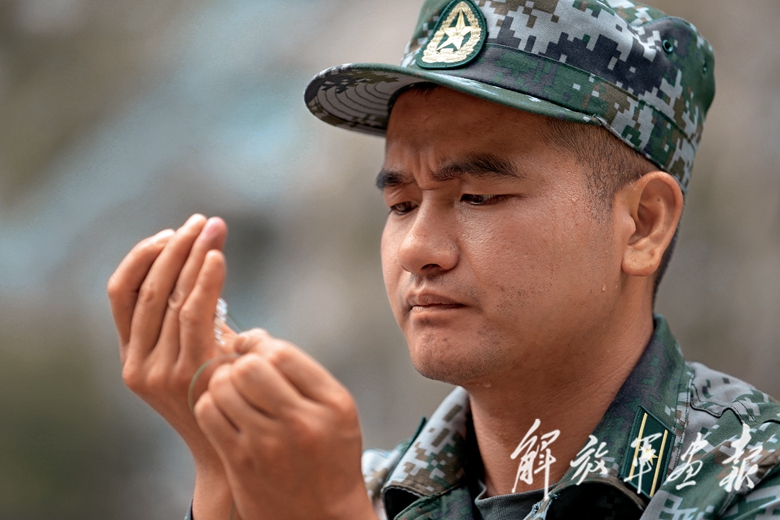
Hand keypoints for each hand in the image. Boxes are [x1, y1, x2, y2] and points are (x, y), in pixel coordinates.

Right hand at [107, 214, 235, 515]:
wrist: (228, 446)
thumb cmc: (220, 393)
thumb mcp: (197, 353)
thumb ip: (192, 317)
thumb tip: (207, 258)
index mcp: (130, 355)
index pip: (120, 292)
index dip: (142, 256)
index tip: (170, 233)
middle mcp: (136, 362)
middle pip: (147, 288)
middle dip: (174, 247)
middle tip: (201, 221)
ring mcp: (159, 371)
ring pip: (170, 297)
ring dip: (193, 256)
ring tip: (213, 229)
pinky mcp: (187, 374)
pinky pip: (194, 314)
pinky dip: (205, 281)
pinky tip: (217, 258)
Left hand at [194, 330, 377, 519]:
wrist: (323, 519)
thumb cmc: (329, 456)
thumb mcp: (337, 412)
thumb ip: (304, 375)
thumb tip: (255, 339)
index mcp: (332, 404)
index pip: (283, 354)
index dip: (259, 343)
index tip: (253, 347)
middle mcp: (302, 423)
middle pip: (249, 367)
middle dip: (239, 360)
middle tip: (240, 368)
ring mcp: (269, 446)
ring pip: (222, 386)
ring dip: (221, 381)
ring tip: (232, 391)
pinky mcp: (241, 463)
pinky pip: (209, 413)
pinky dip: (210, 404)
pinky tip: (223, 412)